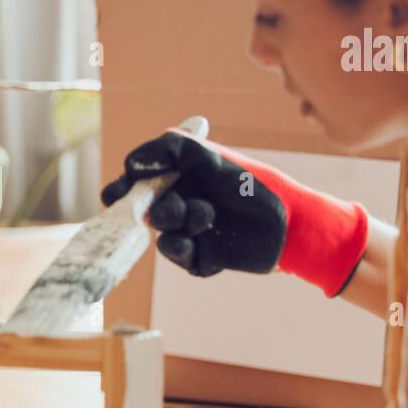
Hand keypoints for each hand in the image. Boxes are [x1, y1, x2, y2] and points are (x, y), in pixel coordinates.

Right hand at [101, 128, 368, 295]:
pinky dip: (182, 247)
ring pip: (161, 232)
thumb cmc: (254, 184)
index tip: (117, 193)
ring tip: (208, 214)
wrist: (291, 223)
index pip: (138, 182)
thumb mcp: (211, 157)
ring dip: (178, 221)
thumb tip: (131, 162)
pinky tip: (197, 241)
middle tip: (169, 202)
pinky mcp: (198, 257)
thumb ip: (171, 149)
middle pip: (144, 209)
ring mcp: (188, 232)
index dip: (123, 188)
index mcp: (179, 178)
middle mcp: (180, 203)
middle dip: (156, 206)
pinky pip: (176, 254)